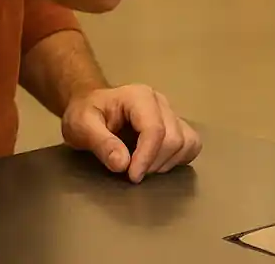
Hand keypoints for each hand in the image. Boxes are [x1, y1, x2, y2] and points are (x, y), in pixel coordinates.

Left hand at [61, 84, 201, 182]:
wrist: (91, 106)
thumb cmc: (85, 114)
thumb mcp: (82, 126)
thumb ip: (101, 143)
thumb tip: (122, 164)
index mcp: (139, 97)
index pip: (155, 129)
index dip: (146, 157)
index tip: (132, 176)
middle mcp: (160, 102)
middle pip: (174, 138)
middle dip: (154, 163)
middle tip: (132, 173)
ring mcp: (170, 113)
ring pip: (186, 142)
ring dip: (167, 163)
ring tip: (143, 168)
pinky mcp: (175, 125)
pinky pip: (192, 143)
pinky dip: (179, 159)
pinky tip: (158, 164)